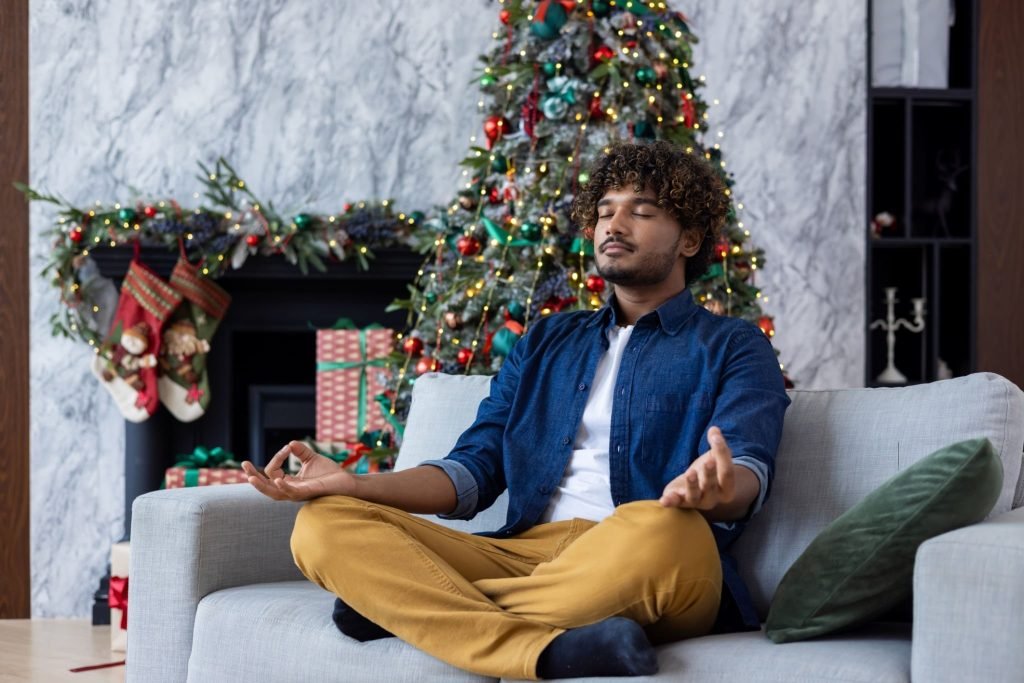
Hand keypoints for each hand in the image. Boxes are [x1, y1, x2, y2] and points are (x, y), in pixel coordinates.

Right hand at [242, 440, 356, 501]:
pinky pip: (292, 493)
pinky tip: (279, 480)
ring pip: (274, 493)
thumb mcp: (312, 459)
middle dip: (253, 477)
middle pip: (266, 487)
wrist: (347, 481)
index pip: (273, 472)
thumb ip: (301, 452)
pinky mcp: (308, 492)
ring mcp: (298, 493)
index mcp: (290, 483)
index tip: (286, 448)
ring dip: (261, 486)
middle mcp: (291, 490)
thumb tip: (290, 444)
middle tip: (244, 465)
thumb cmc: (330, 474)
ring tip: (250, 478)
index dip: (277, 458)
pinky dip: (284, 487)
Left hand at [659, 426, 735, 509]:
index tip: (715, 437)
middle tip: (708, 461)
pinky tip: (664, 500)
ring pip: (694, 496)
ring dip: (692, 485)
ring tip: (690, 473)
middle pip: (711, 486)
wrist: (697, 487)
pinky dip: (670, 502)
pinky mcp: (679, 501)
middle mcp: (713, 498)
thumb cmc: (709, 471)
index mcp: (726, 488)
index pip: (727, 473)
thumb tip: (714, 430)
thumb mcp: (715, 457)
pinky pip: (675, 503)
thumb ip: (717, 445)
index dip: (722, 455)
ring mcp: (696, 502)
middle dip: (709, 473)